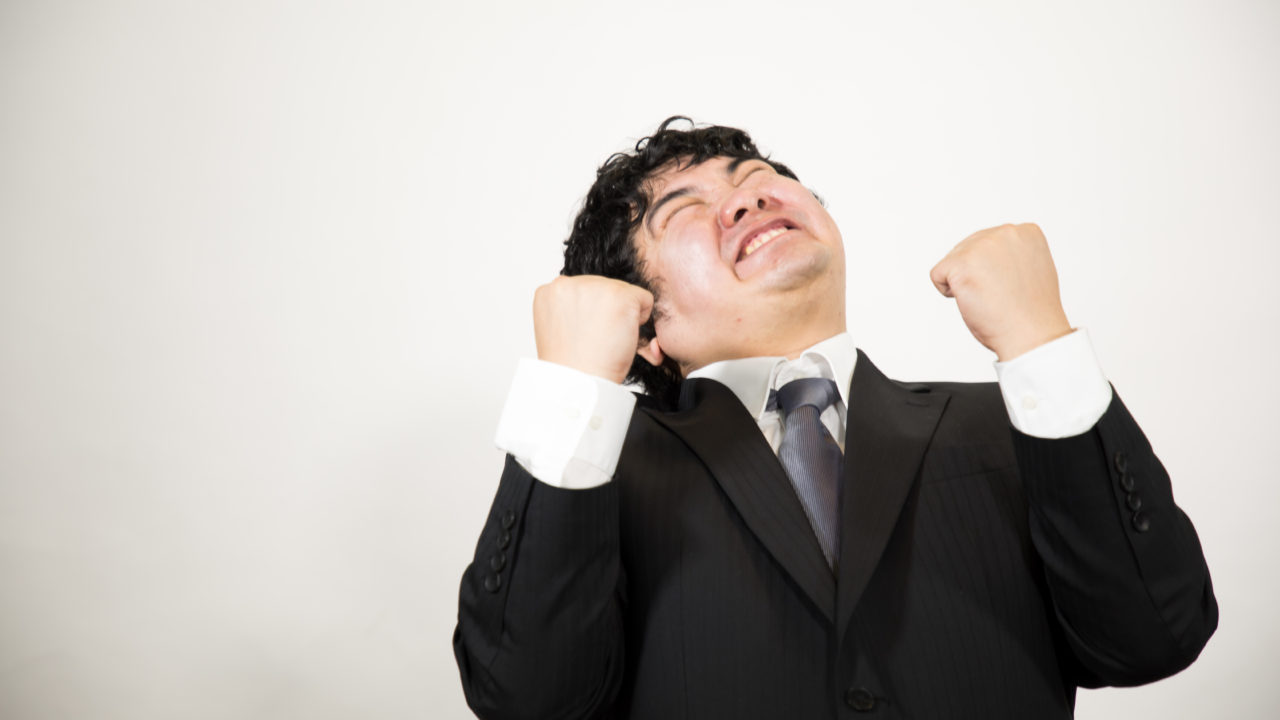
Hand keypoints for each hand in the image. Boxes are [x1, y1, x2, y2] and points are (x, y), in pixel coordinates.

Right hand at [533, 275, 663, 382]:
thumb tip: (600, 306)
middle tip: (598, 342)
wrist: (579, 383)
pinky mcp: (618, 293)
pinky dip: (642, 320)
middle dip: (608, 313)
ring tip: (608, 341)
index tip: (586, 336)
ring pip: (624, 293)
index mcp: (550, 291)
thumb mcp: (563, 330)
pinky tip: (622, 337)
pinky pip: (645, 300)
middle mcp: (568, 282)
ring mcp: (593, 285)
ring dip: (623, 316)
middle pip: (605, 288)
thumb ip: (576, 310)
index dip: (592, 315)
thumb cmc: (572, 366)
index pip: (585, 292)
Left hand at [929, 223, 1072, 361]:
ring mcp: (983, 245)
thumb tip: (985, 255)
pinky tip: (973, 300)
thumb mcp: (1029, 268)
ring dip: (964, 283)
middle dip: (976, 275)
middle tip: (999, 296)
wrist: (1031, 335)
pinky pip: (937, 275)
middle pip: (967, 249)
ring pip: (952, 262)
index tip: (1012, 286)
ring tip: (990, 298)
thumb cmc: (1030, 312)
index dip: (993, 270)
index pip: (987, 243)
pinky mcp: (962, 263)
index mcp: (1026, 231)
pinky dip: (948, 292)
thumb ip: (1010, 253)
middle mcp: (1005, 232)